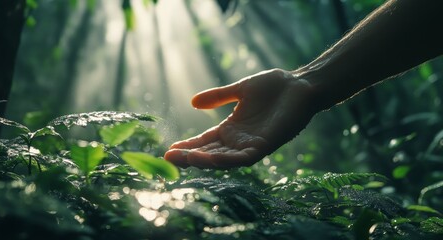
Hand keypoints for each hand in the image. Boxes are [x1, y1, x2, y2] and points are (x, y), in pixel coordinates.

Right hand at [164, 69, 317, 168]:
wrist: (300, 85)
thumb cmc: (274, 87)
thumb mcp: (240, 90)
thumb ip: (218, 97)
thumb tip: (193, 102)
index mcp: (231, 129)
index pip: (205, 142)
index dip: (188, 147)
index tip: (169, 150)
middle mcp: (238, 141)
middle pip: (210, 153)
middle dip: (190, 157)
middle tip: (169, 159)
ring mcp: (251, 145)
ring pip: (224, 160)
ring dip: (205, 161)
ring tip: (185, 160)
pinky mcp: (265, 146)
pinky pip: (243, 159)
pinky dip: (227, 161)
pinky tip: (211, 159)